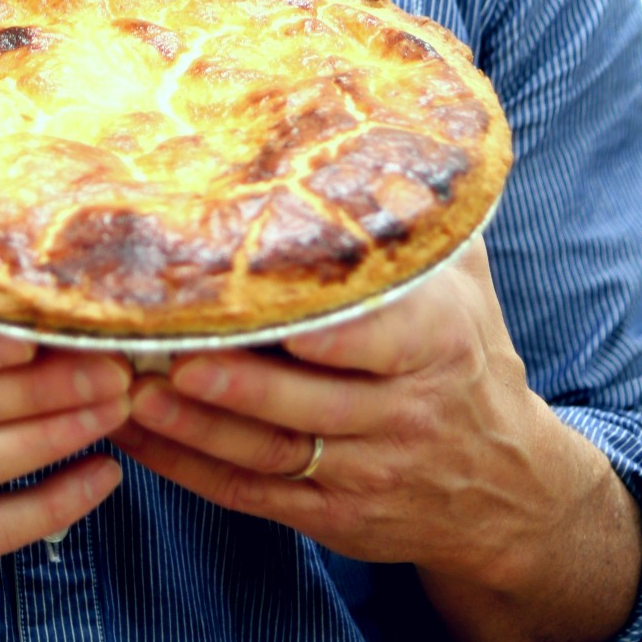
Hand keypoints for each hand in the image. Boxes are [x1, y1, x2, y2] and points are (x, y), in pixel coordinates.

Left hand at [110, 241, 641, 641]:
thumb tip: (388, 125)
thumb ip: (422, 216)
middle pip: (307, 403)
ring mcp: (366, 472)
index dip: (317, 335)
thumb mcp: (466, 285)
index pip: (372, 340)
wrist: (511, 491)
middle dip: (233, 382)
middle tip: (163, 350)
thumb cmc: (469, 358)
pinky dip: (190, 469)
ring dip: (195, 427)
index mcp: (434, 348)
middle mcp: (402, 415)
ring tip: (129, 391)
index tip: (259, 312)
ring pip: (270, 454)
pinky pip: (252, 496)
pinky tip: (137, 436)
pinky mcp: (333, 516)